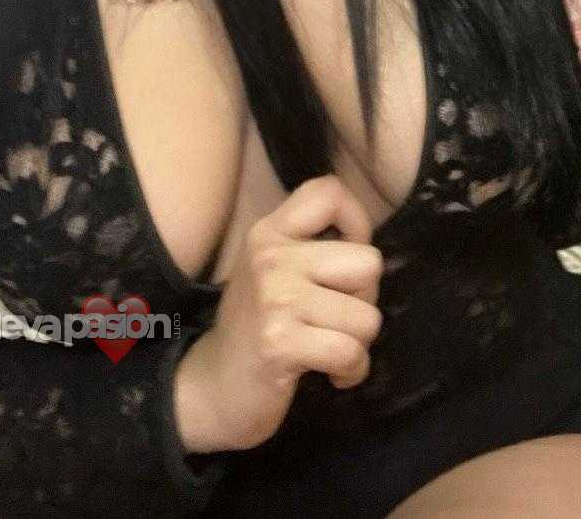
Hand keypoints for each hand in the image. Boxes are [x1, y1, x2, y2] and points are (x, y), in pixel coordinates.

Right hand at [172, 174, 384, 453]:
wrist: (212, 388)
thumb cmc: (256, 327)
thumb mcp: (274, 270)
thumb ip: (312, 246)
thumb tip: (367, 245)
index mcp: (270, 232)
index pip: (328, 192)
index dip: (357, 223)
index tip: (347, 262)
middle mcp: (271, 257)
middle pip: (368, 262)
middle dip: (366, 298)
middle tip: (337, 318)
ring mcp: (275, 298)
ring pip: (366, 317)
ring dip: (359, 343)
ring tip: (331, 348)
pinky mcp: (280, 343)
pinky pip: (350, 352)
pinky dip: (352, 371)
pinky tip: (332, 374)